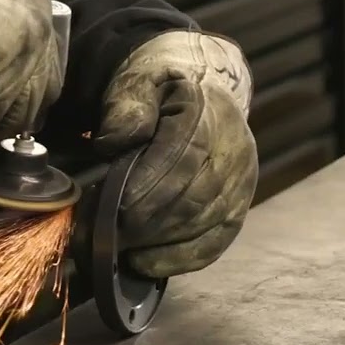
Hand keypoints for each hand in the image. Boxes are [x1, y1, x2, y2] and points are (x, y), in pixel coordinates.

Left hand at [95, 31, 257, 278]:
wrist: (200, 90)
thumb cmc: (159, 90)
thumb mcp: (137, 81)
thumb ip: (126, 106)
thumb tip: (115, 142)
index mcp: (208, 110)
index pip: (184, 156)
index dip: (149, 188)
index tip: (113, 209)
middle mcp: (234, 148)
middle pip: (194, 197)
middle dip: (146, 223)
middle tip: (102, 236)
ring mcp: (242, 181)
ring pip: (203, 224)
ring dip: (157, 242)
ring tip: (116, 247)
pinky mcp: (240, 207)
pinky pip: (214, 243)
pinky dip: (179, 259)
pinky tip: (145, 262)